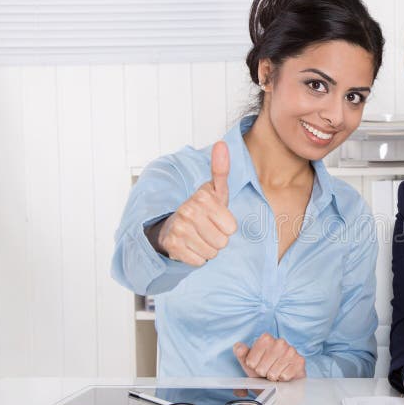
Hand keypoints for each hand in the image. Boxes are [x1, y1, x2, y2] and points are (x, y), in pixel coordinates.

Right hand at [156, 141, 237, 265]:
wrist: (172, 223)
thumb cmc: (201, 208)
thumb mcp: (214, 190)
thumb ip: (221, 169)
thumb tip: (222, 144)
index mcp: (202, 198)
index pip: (232, 228)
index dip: (226, 226)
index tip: (215, 218)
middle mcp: (188, 211)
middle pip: (222, 242)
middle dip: (218, 238)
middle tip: (206, 229)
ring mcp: (179, 229)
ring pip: (212, 253)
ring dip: (208, 248)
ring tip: (198, 236)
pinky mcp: (172, 246)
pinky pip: (199, 261)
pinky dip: (197, 257)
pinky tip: (190, 245)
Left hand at [233, 333, 306, 381]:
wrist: (283, 381)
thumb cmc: (266, 370)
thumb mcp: (250, 363)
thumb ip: (242, 354)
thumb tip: (238, 347)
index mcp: (266, 338)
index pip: (250, 361)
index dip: (253, 368)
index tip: (258, 366)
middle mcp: (279, 341)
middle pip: (261, 368)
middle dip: (263, 374)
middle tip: (268, 371)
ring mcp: (291, 350)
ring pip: (273, 373)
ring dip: (273, 378)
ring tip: (277, 373)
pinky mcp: (300, 361)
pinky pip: (284, 376)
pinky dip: (283, 380)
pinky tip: (285, 375)